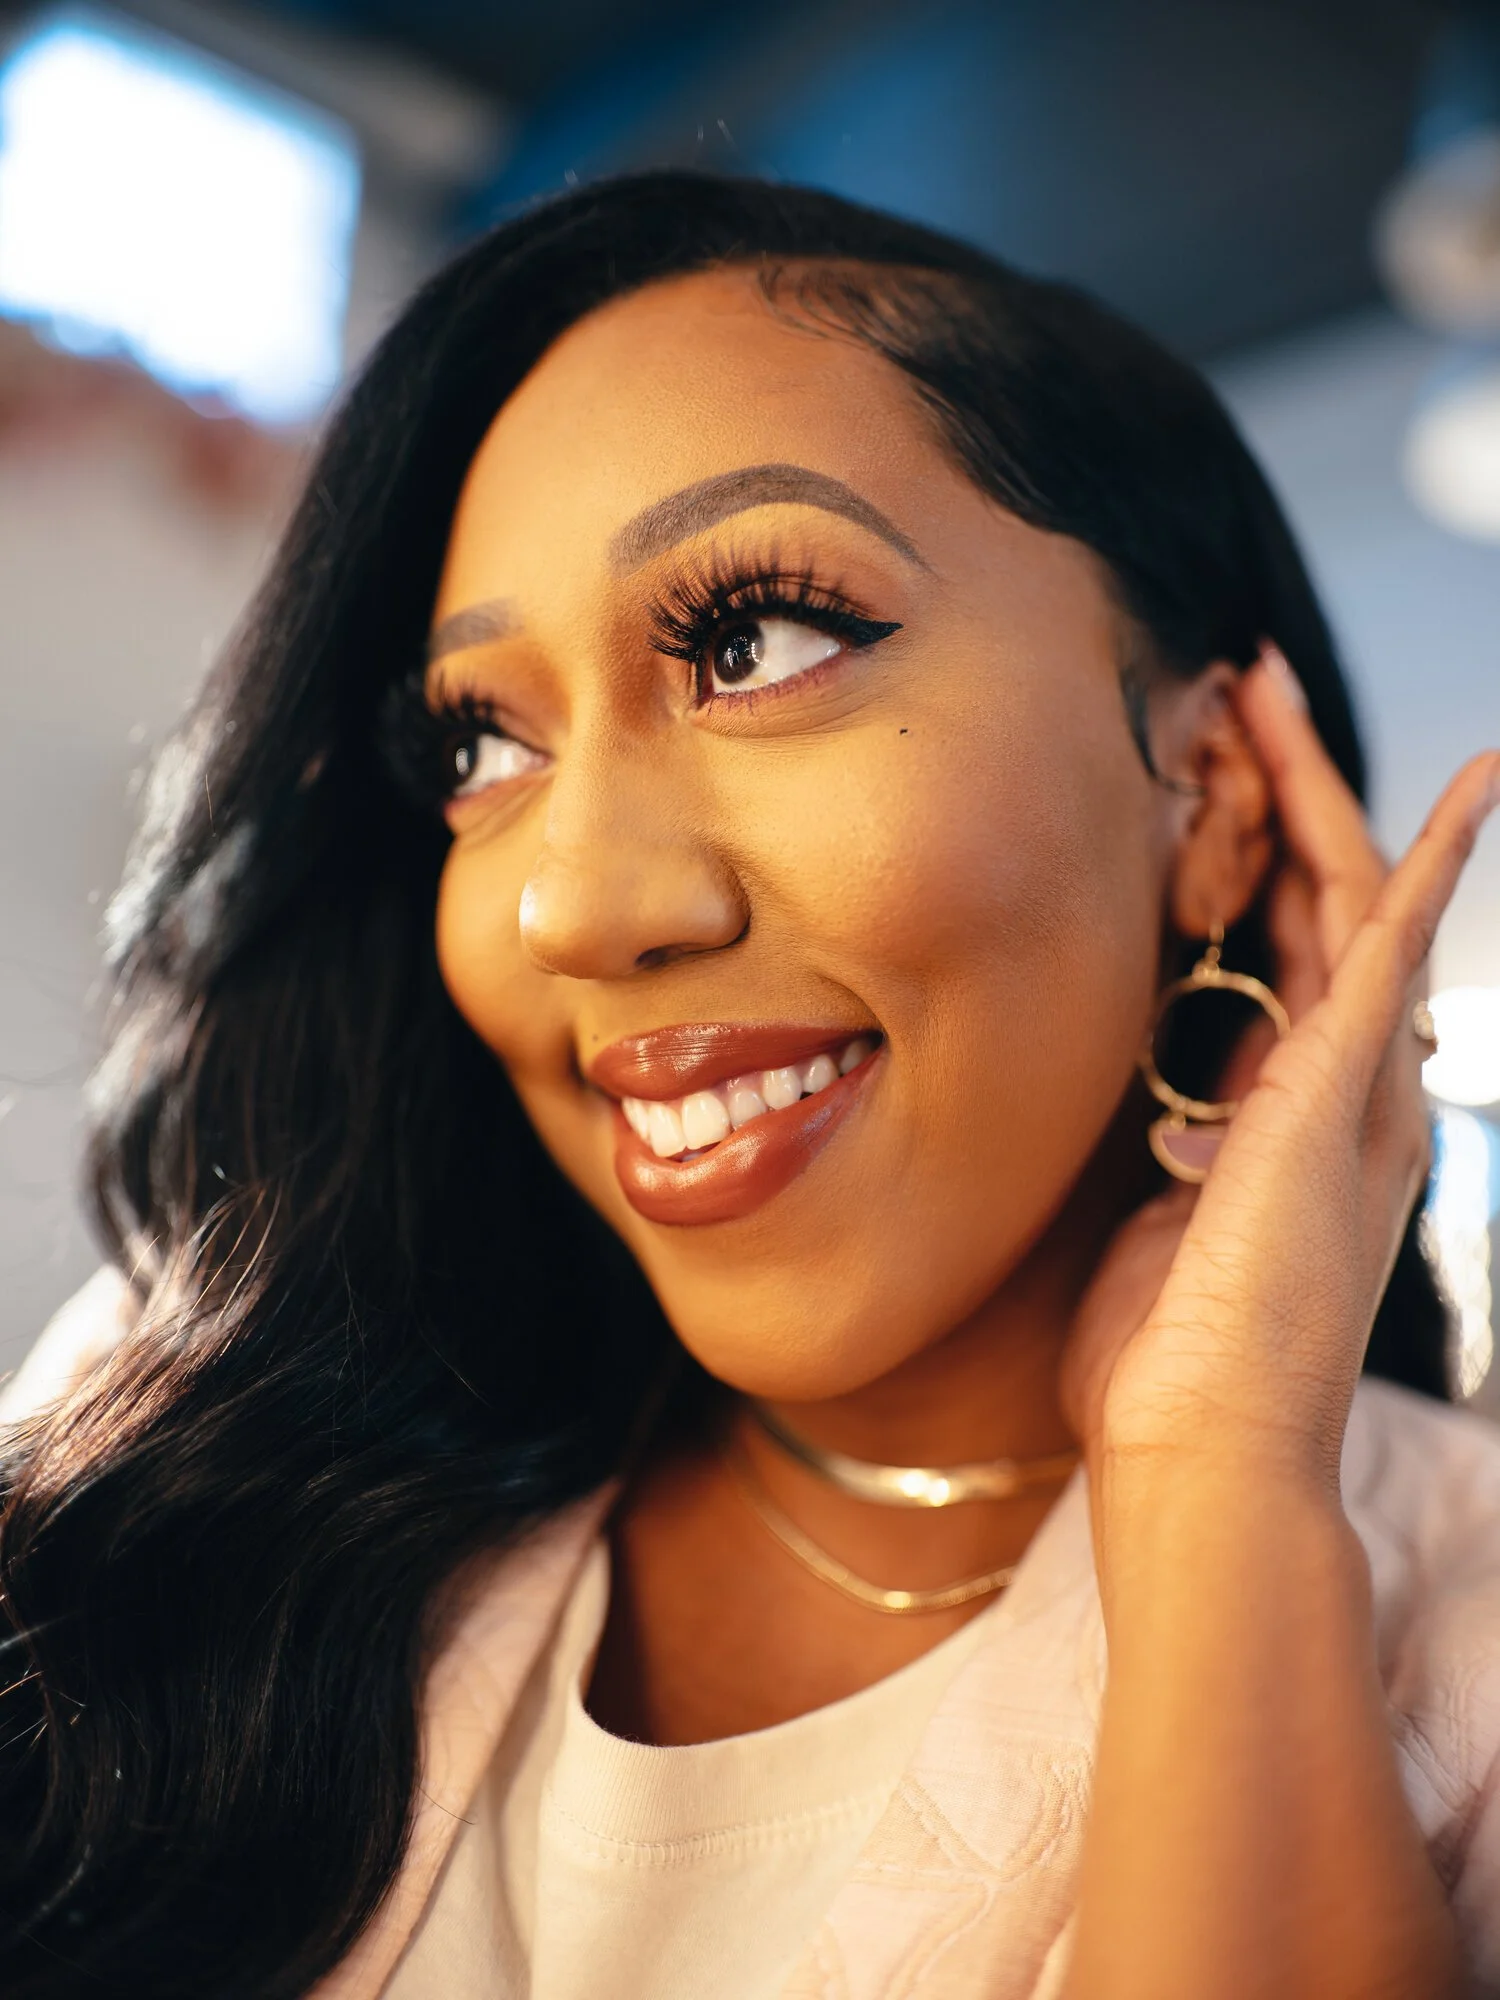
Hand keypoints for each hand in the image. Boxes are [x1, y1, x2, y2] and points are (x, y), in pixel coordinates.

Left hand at [1059, 647, 1499, 1489]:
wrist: (1204, 1453)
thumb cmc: (1166, 1364)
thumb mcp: (1160, 1225)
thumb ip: (1181, 1157)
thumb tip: (1170, 1126)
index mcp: (1295, 1119)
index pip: (1283, 955)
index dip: (1252, 857)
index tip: (1208, 780)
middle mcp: (1346, 1092)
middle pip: (1318, 901)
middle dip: (1280, 789)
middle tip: (1238, 687)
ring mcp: (1357, 1088)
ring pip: (1346, 896)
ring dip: (1314, 786)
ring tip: (1267, 684)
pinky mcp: (1344, 1091)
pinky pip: (1397, 944)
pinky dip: (1433, 859)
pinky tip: (1478, 784)